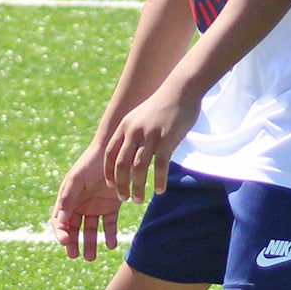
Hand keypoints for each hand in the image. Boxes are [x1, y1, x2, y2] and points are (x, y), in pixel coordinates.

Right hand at [50, 147, 124, 258]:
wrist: (114, 151)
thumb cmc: (90, 163)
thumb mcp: (76, 180)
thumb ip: (68, 199)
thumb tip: (59, 221)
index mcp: (67, 200)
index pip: (59, 221)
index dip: (61, 233)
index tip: (66, 242)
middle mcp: (80, 206)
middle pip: (74, 230)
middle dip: (74, 244)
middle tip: (76, 255)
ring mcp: (95, 207)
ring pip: (91, 231)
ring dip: (90, 244)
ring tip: (91, 257)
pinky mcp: (111, 207)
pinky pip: (109, 225)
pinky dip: (110, 236)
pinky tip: (110, 244)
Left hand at [103, 83, 197, 202]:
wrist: (181, 90)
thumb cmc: (162, 105)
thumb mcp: (140, 117)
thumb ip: (133, 133)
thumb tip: (130, 152)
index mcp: (125, 126)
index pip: (110, 154)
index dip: (109, 172)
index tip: (112, 186)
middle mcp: (134, 131)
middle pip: (121, 164)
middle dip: (121, 185)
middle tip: (125, 199)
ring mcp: (150, 135)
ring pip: (139, 168)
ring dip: (138, 187)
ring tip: (140, 200)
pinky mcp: (167, 139)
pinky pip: (161, 165)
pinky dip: (159, 180)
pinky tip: (160, 190)